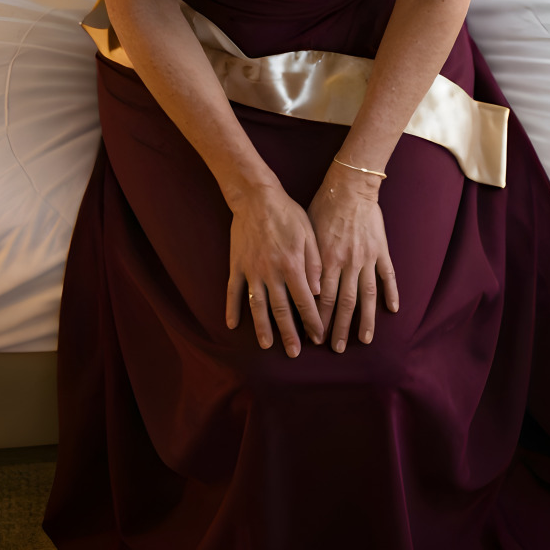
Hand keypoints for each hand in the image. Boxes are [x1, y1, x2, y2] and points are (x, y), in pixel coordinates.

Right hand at [226, 182, 325, 355]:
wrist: (256, 196)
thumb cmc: (288, 213)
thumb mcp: (309, 234)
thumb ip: (314, 264)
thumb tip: (318, 292)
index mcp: (293, 265)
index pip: (305, 302)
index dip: (312, 321)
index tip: (317, 337)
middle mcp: (271, 272)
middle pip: (281, 310)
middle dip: (289, 334)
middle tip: (294, 353)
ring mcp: (251, 270)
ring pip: (257, 306)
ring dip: (262, 327)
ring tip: (267, 345)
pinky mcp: (236, 265)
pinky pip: (233, 292)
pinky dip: (232, 309)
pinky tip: (232, 325)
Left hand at [309, 164, 399, 351]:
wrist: (349, 186)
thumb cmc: (322, 207)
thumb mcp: (307, 233)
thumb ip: (307, 261)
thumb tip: (301, 286)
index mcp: (326, 260)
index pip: (321, 298)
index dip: (318, 319)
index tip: (315, 337)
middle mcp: (347, 263)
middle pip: (343, 303)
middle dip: (339, 328)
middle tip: (336, 348)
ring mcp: (366, 258)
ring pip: (367, 296)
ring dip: (365, 320)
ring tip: (365, 340)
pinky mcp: (381, 250)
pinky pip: (388, 276)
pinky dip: (392, 293)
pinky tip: (394, 309)